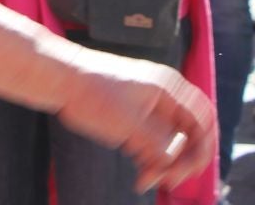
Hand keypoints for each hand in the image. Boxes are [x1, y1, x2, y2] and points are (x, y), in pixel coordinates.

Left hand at [52, 51, 215, 191]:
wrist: (56, 77)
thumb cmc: (90, 92)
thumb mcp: (129, 124)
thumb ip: (158, 144)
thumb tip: (176, 161)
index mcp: (167, 88)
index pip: (201, 121)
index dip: (200, 149)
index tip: (185, 170)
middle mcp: (161, 96)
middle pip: (186, 134)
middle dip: (179, 161)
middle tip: (165, 181)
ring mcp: (146, 106)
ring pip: (167, 142)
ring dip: (163, 164)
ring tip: (146, 180)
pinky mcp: (131, 116)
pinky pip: (151, 142)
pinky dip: (149, 159)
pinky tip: (141, 175)